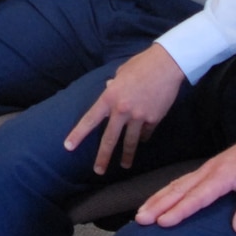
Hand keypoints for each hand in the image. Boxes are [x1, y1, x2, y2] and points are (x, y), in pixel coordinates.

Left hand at [64, 45, 187, 174]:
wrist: (167, 65)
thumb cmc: (141, 65)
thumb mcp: (121, 73)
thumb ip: (113, 84)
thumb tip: (108, 86)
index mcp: (109, 97)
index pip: (90, 120)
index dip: (78, 134)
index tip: (68, 146)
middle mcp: (122, 109)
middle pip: (110, 139)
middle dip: (103, 157)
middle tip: (98, 171)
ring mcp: (139, 116)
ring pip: (131, 141)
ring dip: (127, 155)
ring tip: (124, 165)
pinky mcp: (154, 118)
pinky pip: (146, 132)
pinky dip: (144, 136)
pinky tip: (143, 140)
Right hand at [134, 132, 235, 233]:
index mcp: (222, 176)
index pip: (197, 197)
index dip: (180, 211)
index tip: (163, 222)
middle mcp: (208, 172)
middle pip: (178, 190)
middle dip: (158, 205)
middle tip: (141, 219)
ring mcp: (205, 170)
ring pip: (176, 185)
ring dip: (157, 199)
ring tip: (141, 213)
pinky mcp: (205, 170)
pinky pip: (180, 181)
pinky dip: (166, 192)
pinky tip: (157, 200)